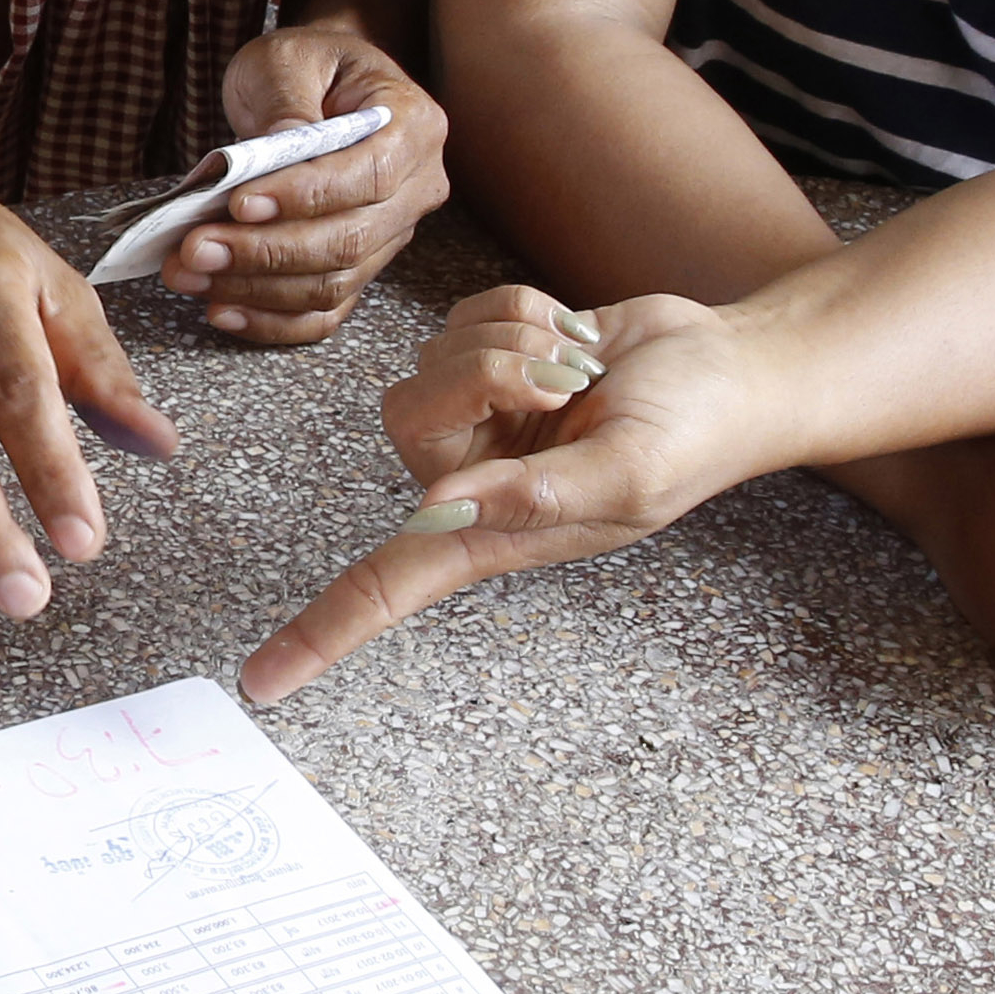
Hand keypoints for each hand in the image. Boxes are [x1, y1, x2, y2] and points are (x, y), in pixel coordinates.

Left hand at [157, 25, 452, 344]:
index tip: (238, 202)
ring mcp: (391, 236)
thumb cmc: (308, 65)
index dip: (303, 197)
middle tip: (194, 248)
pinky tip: (221, 310)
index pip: (367, 176)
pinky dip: (273, 321)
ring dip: (255, 289)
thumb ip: (284, 99)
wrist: (321, 85)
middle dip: (265, 253)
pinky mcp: (358, 268)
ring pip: (331, 284)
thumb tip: (277, 148)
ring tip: (188, 273)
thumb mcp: (287, 58)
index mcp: (413, 126)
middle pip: (349, 242)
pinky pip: (323, 313)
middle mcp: (417, 189)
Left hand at [237, 285, 780, 698]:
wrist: (733, 364)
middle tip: (565, 380)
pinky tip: (574, 337)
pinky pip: (463, 315)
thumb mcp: (632, 473)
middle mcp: (472, 481)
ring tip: (580, 366)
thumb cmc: (699, 433)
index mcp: (499, 535)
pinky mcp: (487, 359)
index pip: (394, 586)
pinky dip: (526, 312)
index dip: (326, 632)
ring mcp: (476, 418)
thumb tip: (441, 506)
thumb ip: (537, 495)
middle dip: (490, 374)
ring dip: (515, 342)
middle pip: (409, 420)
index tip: (261, 681)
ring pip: (432, 358)